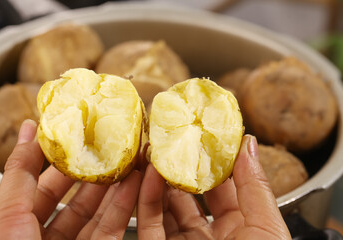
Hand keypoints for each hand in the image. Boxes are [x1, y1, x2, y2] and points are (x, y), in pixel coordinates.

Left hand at [0, 119, 141, 239]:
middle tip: (113, 147)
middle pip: (77, 198)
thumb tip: (30, 129)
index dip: (64, 161)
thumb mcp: (8, 216)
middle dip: (97, 172)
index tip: (81, 139)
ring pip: (100, 213)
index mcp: (18, 227)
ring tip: (131, 160)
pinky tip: (136, 185)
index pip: (45, 185)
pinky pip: (114, 229)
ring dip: (118, 185)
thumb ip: (21, 171)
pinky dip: (127, 206)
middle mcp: (47, 239)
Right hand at [137, 135, 290, 238]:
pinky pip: (148, 226)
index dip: (212, 163)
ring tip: (152, 154)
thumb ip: (254, 185)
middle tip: (170, 143)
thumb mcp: (266, 228)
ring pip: (164, 209)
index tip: (201, 138)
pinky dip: (144, 202)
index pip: (224, 189)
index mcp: (240, 231)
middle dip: (179, 169)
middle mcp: (209, 239)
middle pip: (189, 197)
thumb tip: (246, 143)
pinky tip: (145, 177)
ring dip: (156, 181)